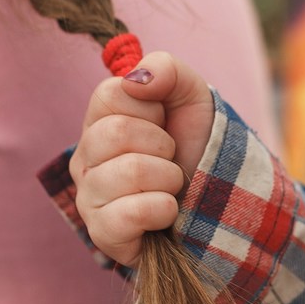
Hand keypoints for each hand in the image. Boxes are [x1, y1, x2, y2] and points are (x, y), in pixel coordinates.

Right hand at [69, 52, 215, 264]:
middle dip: (162, 144)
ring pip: (129, 171)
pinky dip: (164, 209)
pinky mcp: (102, 233)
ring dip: (169, 178)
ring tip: (170, 186)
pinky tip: (166, 212)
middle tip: (170, 158)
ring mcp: (89, 198)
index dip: (150, 107)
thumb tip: (136, 79)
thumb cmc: (197, 146)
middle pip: (115, 132)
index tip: (163, 123)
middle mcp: (85, 159)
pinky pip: (131, 213)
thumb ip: (166, 69)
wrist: (219, 202)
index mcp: (98, 123)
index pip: (109, 94)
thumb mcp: (191, 96)